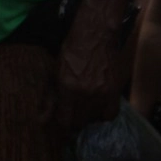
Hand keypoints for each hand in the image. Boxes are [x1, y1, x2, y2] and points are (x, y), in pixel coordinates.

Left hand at [49, 15, 121, 135]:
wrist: (95, 37)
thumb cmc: (72, 51)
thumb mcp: (56, 71)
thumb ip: (53, 94)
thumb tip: (46, 115)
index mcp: (67, 88)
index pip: (65, 120)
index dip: (64, 123)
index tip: (64, 120)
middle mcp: (84, 94)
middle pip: (80, 122)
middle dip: (76, 120)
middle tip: (75, 114)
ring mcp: (101, 93)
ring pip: (95, 119)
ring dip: (89, 116)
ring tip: (86, 108)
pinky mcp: (114, 91)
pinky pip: (110, 114)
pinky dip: (105, 114)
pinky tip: (100, 108)